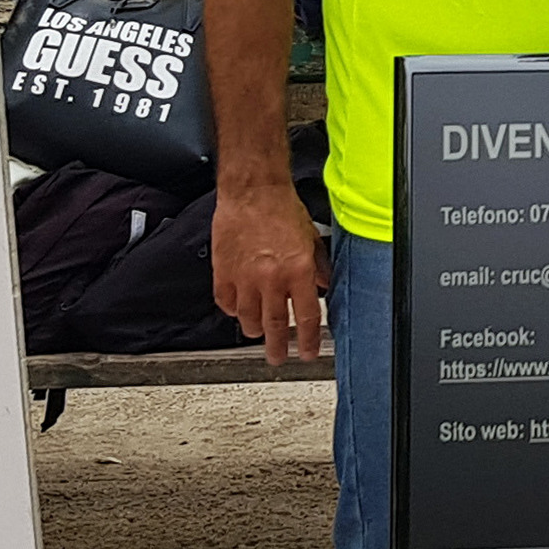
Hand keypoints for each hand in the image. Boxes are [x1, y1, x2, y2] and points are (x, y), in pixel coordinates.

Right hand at [211, 181, 331, 362]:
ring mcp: (245, 277)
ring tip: (257, 332)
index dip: (307, 340)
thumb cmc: (282, 208)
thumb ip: (318, 266)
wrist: (253, 190)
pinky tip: (239, 310)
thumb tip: (324, 285)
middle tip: (278, 358)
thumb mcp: (312, 238)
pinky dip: (233, 310)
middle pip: (274, 325)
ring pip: (248, 318)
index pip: (305, 317)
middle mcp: (272, 278)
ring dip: (254, 329)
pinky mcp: (224, 271)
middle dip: (277, 347)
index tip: (307, 353)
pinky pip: (227, 302)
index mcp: (298, 271)